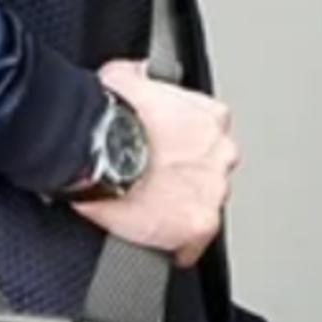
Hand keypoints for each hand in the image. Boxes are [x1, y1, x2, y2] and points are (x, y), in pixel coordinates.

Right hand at [69, 59, 241, 266]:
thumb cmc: (113, 113)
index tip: (162, 158)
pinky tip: (156, 245)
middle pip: (207, 174)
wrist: (101, 145)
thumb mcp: (124, 76)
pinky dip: (175, 247)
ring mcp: (212, 190)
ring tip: (147, 216)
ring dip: (179, 212)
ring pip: (202, 207)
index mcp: (209, 118)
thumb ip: (139, 78)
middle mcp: (219, 154)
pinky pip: (191, 245)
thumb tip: (134, 74)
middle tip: (150, 188)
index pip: (204, 137)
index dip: (180, 149)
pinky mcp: (198, 224)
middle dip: (184, 181)